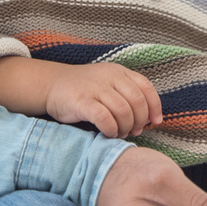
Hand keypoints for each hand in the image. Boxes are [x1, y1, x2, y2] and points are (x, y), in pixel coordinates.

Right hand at [43, 62, 161, 138]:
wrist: (52, 85)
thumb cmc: (85, 90)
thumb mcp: (108, 84)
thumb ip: (127, 95)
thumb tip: (149, 119)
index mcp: (119, 72)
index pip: (146, 87)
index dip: (154, 106)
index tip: (155, 122)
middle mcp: (109, 76)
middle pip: (137, 101)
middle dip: (139, 120)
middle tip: (134, 131)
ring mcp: (95, 87)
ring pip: (123, 110)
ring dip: (125, 127)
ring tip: (120, 133)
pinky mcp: (81, 101)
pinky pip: (104, 117)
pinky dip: (111, 129)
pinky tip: (108, 133)